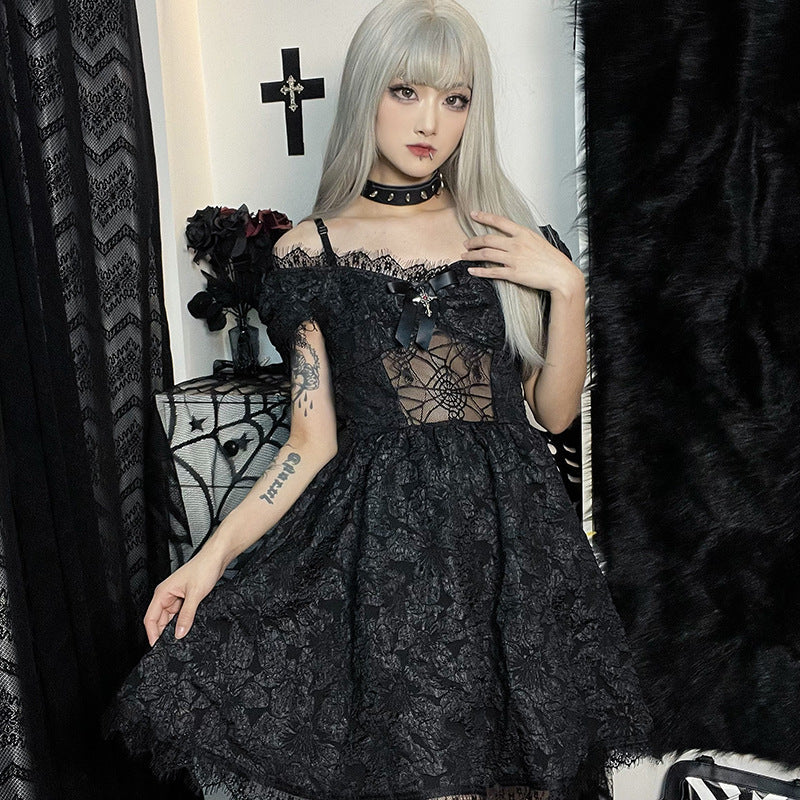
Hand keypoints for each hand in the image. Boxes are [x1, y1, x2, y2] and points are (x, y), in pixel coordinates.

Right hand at [143, 549, 226, 646]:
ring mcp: (176, 597)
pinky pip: (180, 614)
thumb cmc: (203, 567)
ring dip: (173, 628)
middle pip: (159, 620)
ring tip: (179, 639)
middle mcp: (167, 595)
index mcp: (162, 592)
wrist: (216, 558)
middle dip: (163, 633)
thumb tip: (179, 633)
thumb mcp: (195, 594)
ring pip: (170, 618)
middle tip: (170, 646)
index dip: (152, 634)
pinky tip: (187, 627)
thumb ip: (187, 615)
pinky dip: (182, 622)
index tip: (156, 646)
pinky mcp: (185, 598)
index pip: (150, 618)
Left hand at [462, 210, 581, 295]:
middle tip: (466, 243)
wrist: (561, 274)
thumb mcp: (538, 240)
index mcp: (523, 233)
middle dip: (473, 241)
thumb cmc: (553, 259)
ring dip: (472, 255)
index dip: (484, 217)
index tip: (473, 214)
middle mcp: (516, 244)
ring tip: (465, 256)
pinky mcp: (513, 273)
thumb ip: (523, 238)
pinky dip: (479, 270)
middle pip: (488, 239)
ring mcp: (513, 259)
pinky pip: (491, 271)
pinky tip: (472, 270)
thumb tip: (513, 237)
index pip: (499, 221)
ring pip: (486, 254)